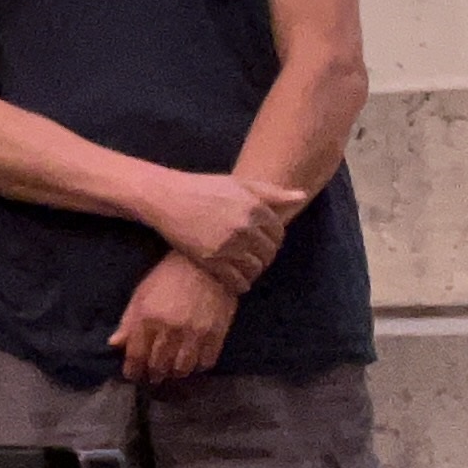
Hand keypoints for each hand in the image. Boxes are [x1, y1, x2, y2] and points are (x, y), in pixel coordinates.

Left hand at [112, 252, 238, 383]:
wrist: (206, 263)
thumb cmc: (168, 276)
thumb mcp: (142, 293)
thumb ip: (128, 321)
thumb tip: (114, 344)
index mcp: (148, 318)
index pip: (136, 355)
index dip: (133, 370)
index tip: (133, 375)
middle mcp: (170, 329)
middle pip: (158, 365)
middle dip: (153, 374)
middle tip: (153, 375)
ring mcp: (194, 333)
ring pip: (182, 369)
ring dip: (174, 373)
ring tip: (172, 370)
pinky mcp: (216, 334)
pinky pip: (205, 363)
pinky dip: (197, 367)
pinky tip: (193, 362)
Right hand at [140, 169, 295, 290]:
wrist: (166, 198)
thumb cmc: (203, 187)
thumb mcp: (238, 183)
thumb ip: (271, 192)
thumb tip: (301, 196)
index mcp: (254, 207)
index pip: (278, 233)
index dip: (273, 239)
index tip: (264, 241)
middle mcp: (244, 227)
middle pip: (268, 253)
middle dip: (264, 256)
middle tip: (254, 256)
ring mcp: (228, 245)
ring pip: (255, 268)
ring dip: (254, 271)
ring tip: (245, 268)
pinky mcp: (212, 261)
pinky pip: (237, 281)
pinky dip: (240, 284)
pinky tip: (236, 280)